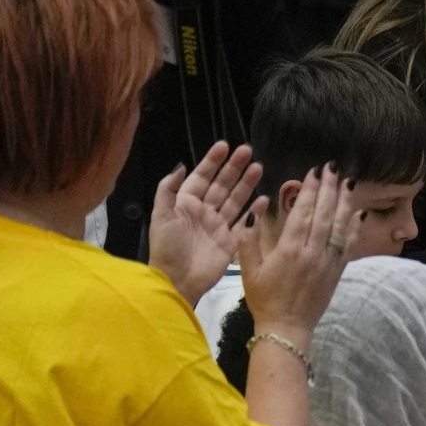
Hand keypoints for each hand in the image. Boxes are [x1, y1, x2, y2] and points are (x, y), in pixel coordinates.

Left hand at [148, 142, 262, 304]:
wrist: (178, 280)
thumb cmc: (167, 247)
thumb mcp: (161, 215)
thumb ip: (168, 189)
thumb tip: (180, 165)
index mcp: (186, 203)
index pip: (201, 177)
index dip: (212, 161)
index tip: (224, 145)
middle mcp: (204, 211)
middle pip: (222, 185)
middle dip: (234, 168)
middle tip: (248, 151)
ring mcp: (219, 226)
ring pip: (235, 199)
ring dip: (246, 184)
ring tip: (259, 167)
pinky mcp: (231, 241)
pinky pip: (245, 222)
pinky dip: (254, 211)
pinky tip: (264, 198)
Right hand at [234, 165, 358, 340]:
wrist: (287, 328)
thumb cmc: (264, 298)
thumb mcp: (249, 269)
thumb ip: (250, 239)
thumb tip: (256, 211)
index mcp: (290, 249)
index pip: (304, 212)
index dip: (310, 190)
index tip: (314, 172)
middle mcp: (313, 252)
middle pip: (325, 214)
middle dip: (329, 188)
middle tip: (333, 168)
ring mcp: (328, 261)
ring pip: (340, 226)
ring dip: (345, 202)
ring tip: (348, 183)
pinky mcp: (337, 271)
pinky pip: (348, 244)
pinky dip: (354, 227)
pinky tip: (357, 212)